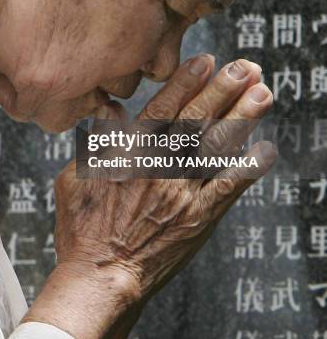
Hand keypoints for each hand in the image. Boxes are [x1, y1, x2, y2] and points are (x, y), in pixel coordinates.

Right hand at [54, 55, 275, 304]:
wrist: (100, 278)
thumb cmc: (81, 229)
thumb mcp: (74, 178)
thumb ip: (96, 143)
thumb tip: (110, 110)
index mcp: (128, 155)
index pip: (162, 109)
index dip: (186, 82)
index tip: (206, 60)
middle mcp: (158, 168)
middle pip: (196, 121)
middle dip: (223, 90)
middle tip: (247, 67)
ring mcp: (181, 193)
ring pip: (216, 149)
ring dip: (241, 119)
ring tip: (262, 93)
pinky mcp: (197, 219)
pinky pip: (227, 189)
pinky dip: (247, 168)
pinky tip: (264, 150)